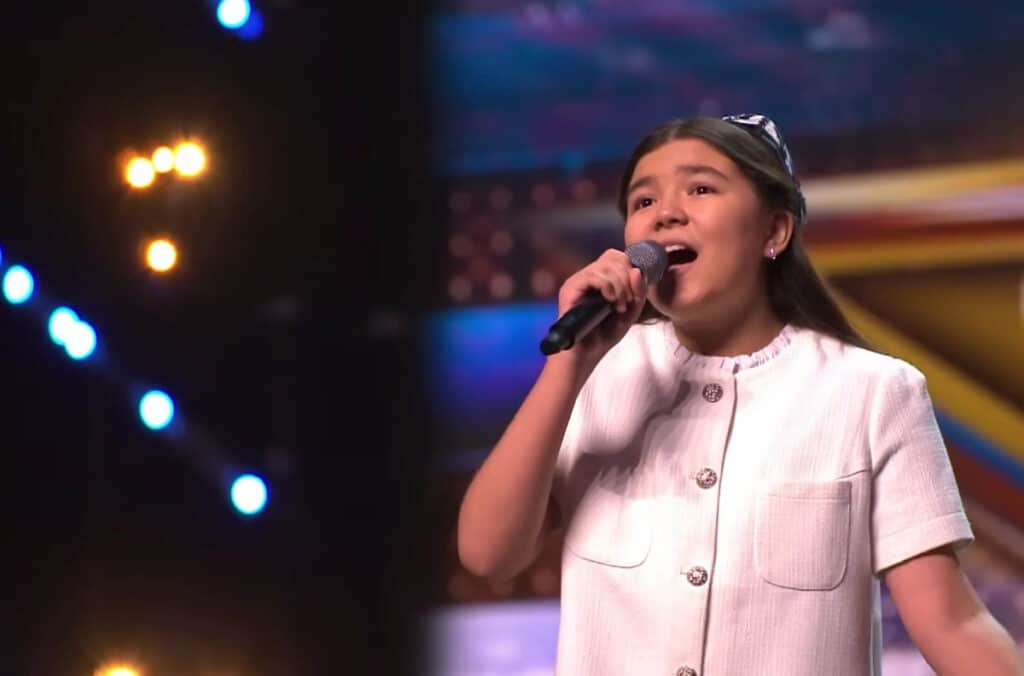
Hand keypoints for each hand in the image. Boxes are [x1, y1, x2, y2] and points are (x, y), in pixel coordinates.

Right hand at [552, 248, 646, 368]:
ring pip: (605, 266)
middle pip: (613, 256)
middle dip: (627, 278)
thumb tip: (637, 270)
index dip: (630, 269)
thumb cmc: (604, 335)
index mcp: (601, 278)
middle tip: (627, 301)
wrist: (586, 354)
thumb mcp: (630, 312)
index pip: (617, 256)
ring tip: (619, 307)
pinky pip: (593, 275)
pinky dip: (608, 287)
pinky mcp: (570, 288)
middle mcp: (588, 276)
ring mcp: (578, 281)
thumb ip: (638, 292)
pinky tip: (610, 302)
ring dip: (620, 286)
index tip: (633, 293)